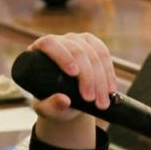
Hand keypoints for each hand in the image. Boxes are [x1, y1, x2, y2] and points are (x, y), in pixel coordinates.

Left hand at [28, 33, 117, 149]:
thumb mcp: (46, 108)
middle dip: (87, 77)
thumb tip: (63, 101)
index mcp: (40, 51)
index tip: (74, 74)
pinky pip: (104, 54)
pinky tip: (110, 88)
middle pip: (77, 51)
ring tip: (102, 102)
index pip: (50, 44)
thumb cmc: (50, 101)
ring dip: (101, 79)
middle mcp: (59, 41)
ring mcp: (77, 41)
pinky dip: (109, 73)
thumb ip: (50, 107)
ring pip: (93, 54)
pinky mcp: (92, 44)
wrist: (67, 99)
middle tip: (90, 99)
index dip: (63, 56)